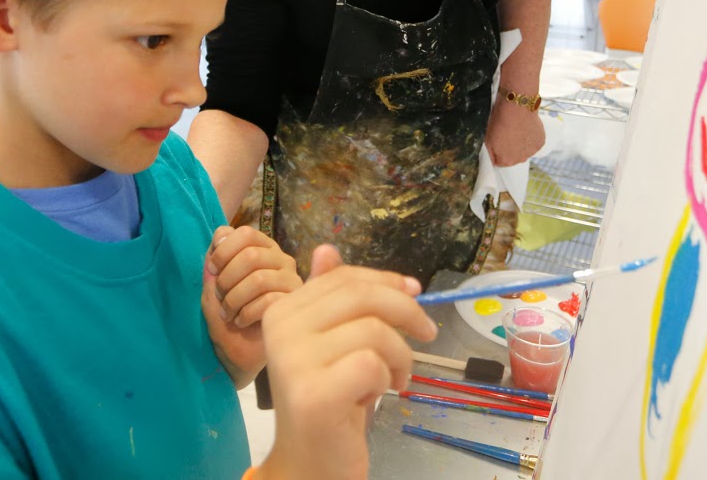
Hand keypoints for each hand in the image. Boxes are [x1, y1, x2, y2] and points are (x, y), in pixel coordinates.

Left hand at [202, 226, 300, 384]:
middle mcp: (282, 260)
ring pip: (259, 279)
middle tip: (219, 296)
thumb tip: (221, 234)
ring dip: (234, 298)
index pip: (245, 233)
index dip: (224, 250)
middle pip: (251, 255)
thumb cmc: (226, 313)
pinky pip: (269, 301)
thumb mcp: (212, 282)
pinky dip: (246, 312)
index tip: (212, 270)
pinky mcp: (295, 305)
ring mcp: (292, 282)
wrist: (235, 351)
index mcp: (263, 248)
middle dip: (226, 279)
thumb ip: (215, 256)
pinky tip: (241, 321)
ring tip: (228, 312)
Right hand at [256, 245, 437, 479]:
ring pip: (374, 330)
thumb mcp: (332, 343)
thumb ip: (330, 298)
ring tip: (395, 378)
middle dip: (405, 310)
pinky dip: (386, 378)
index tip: (415, 292)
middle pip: (361, 295)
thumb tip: (327, 249)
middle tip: (426, 334)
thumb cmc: (328, 401)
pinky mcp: (314, 393)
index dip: (386, 279)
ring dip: (400, 355)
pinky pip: (372, 363)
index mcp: (282, 309)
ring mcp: (293, 360)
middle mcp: (280, 327)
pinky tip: (376, 396)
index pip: (344, 277)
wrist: (310, 464)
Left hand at [484, 96, 544, 165]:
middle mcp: (521, 160)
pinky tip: (526, 128)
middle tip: (507, 134)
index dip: (497, 151)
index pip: (499, 162)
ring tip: (518, 130)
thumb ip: (489, 154)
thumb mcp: (487, 139)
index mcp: (506, 161)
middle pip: (513, 157)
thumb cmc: (499, 121)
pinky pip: (534, 143)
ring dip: (521, 144)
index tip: (497, 141)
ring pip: (524, 151)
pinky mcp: (541, 142)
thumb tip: (492, 162)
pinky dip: (531, 138)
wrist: (516, 106)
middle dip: (510, 149)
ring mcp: (532, 151)